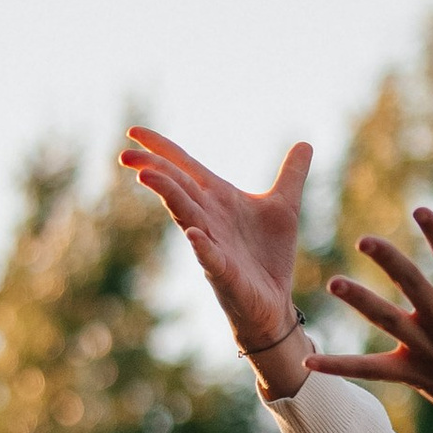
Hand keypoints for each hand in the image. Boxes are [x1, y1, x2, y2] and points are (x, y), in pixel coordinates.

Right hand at [120, 126, 310, 354]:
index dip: (160, 148)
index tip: (133, 131)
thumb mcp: (285, 206)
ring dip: (167, 195)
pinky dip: (201, 245)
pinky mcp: (224, 272)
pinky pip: (209, 256)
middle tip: (126, 156)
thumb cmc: (269, 255)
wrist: (274, 301)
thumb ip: (291, 174)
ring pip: (185, 215)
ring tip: (147, 176)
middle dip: (153, 169)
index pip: (184, 167)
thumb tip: (305, 143)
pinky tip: (193, 234)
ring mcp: (212, 244)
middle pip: (177, 186)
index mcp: (218, 198)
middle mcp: (209, 217)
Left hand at [308, 205, 432, 432]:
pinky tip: (309, 362)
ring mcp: (427, 350)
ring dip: (360, 303)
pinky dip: (341, 367)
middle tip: (365, 240)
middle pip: (413, 287)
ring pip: (388, 322)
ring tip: (334, 285)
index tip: (420, 211)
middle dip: (390, 262)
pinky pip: (371, 370)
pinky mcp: (412, 374)